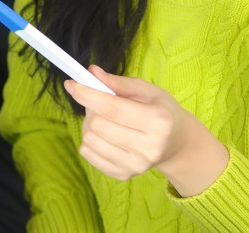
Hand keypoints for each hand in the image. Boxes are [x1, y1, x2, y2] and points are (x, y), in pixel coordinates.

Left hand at [66, 66, 227, 195]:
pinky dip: (89, 140)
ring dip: (89, 124)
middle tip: (99, 102)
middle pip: (98, 124)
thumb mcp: (146, 90)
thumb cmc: (160, 111)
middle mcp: (149, 147)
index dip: (88, 95)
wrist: (176, 143)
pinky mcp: (124, 175)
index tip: (72, 84)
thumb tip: (91, 73)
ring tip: (104, 119)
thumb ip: (117, 82)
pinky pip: (88, 154)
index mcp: (158, 121)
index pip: (112, 108)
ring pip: (90, 139)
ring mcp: (136, 165)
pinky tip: (104, 134)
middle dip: (91, 108)